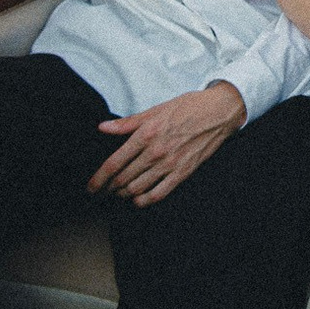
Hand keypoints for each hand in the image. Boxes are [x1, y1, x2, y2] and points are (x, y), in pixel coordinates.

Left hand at [90, 82, 245, 206]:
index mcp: (145, 134)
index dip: (99, 178)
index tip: (90, 187)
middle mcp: (155, 152)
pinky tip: (138, 199)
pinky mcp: (183, 172)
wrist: (219, 112)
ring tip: (119, 193)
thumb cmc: (187, 107)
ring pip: (137, 188)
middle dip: (109, 187)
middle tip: (103, 190)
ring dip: (124, 194)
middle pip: (123, 178)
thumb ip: (127, 123)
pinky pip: (158, 193)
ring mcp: (170, 164)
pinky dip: (144, 200)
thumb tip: (102, 127)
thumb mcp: (155, 110)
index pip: (114, 162)